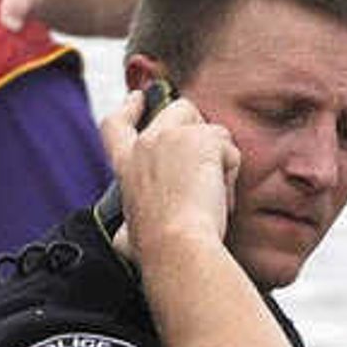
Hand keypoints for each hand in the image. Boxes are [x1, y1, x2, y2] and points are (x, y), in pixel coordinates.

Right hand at [104, 89, 236, 256]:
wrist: (177, 246)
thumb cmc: (155, 248)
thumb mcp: (126, 236)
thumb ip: (125, 225)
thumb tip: (124, 233)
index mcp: (126, 165)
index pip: (116, 125)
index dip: (129, 108)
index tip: (138, 97)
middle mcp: (146, 143)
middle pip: (180, 110)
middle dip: (200, 127)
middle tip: (211, 158)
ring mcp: (173, 136)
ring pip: (211, 130)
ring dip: (219, 159)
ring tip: (213, 194)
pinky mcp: (202, 138)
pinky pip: (228, 148)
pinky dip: (230, 171)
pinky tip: (220, 195)